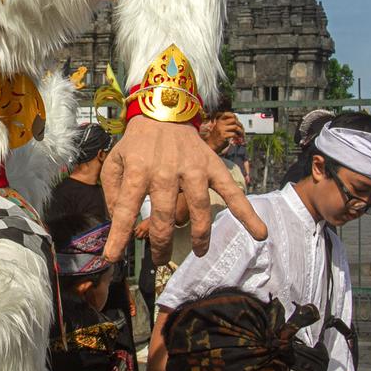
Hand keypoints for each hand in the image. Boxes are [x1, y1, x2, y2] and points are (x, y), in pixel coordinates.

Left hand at [102, 117, 266, 262]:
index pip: (126, 209)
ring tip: (199, 251)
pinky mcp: (212, 167)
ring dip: (199, 236)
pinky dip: (247, 212)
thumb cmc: (137, 142)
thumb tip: (116, 221)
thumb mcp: (114, 160)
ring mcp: (192, 170)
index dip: (118, 235)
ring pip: (198, 210)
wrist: (163, 110)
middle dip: (161, 245)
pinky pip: (231, 191)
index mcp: (138, 171)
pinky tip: (259, 232)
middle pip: (164, 218)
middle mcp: (165, 172)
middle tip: (160, 260)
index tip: (112, 257)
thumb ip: (111, 191)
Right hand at [204, 114, 243, 152]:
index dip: (234, 116)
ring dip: (240, 131)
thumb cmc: (217, 136)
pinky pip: (233, 134)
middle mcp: (220, 124)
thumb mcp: (220, 127)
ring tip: (241, 133)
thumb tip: (238, 122)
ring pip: (235, 127)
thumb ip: (227, 124)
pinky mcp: (223, 135)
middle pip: (233, 120)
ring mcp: (221, 129)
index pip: (227, 114)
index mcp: (219, 120)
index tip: (237, 120)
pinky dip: (237, 136)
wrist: (211, 144)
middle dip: (239, 124)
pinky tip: (236, 137)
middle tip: (241, 128)